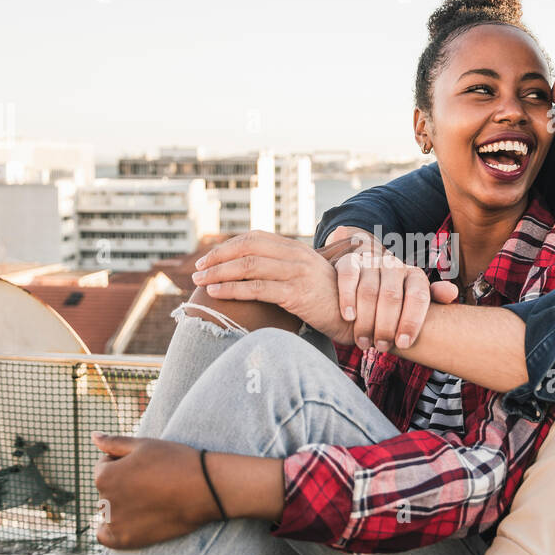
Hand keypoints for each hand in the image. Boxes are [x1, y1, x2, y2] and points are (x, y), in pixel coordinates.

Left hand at [91, 432, 217, 548]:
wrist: (205, 489)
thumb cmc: (176, 461)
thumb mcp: (144, 445)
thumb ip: (114, 443)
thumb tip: (93, 437)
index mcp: (104, 476)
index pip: (103, 468)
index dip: (123, 463)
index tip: (145, 466)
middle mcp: (104, 500)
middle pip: (106, 490)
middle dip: (121, 485)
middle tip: (150, 482)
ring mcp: (115, 522)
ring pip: (108, 511)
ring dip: (121, 505)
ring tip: (149, 499)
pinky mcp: (127, 539)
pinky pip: (105, 536)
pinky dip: (110, 530)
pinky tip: (127, 521)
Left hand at [191, 230, 353, 343]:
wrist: (356, 317)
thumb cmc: (329, 301)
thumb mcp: (309, 276)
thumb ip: (286, 268)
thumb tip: (252, 269)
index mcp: (297, 248)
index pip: (255, 237)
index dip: (228, 246)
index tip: (209, 258)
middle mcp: (297, 256)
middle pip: (247, 247)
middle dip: (217, 257)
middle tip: (197, 270)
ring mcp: (297, 273)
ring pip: (248, 266)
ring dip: (218, 273)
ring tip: (200, 282)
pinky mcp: (296, 293)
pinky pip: (257, 288)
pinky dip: (232, 289)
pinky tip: (217, 292)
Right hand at [327, 226, 457, 351]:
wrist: (364, 272)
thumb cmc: (393, 295)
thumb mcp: (414, 297)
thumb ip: (432, 298)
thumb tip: (451, 294)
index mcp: (414, 276)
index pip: (418, 296)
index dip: (411, 322)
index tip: (403, 344)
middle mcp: (394, 266)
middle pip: (391, 296)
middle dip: (386, 326)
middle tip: (381, 348)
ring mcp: (371, 262)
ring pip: (369, 291)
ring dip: (366, 320)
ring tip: (364, 342)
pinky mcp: (349, 262)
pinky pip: (349, 277)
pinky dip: (348, 298)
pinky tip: (349, 317)